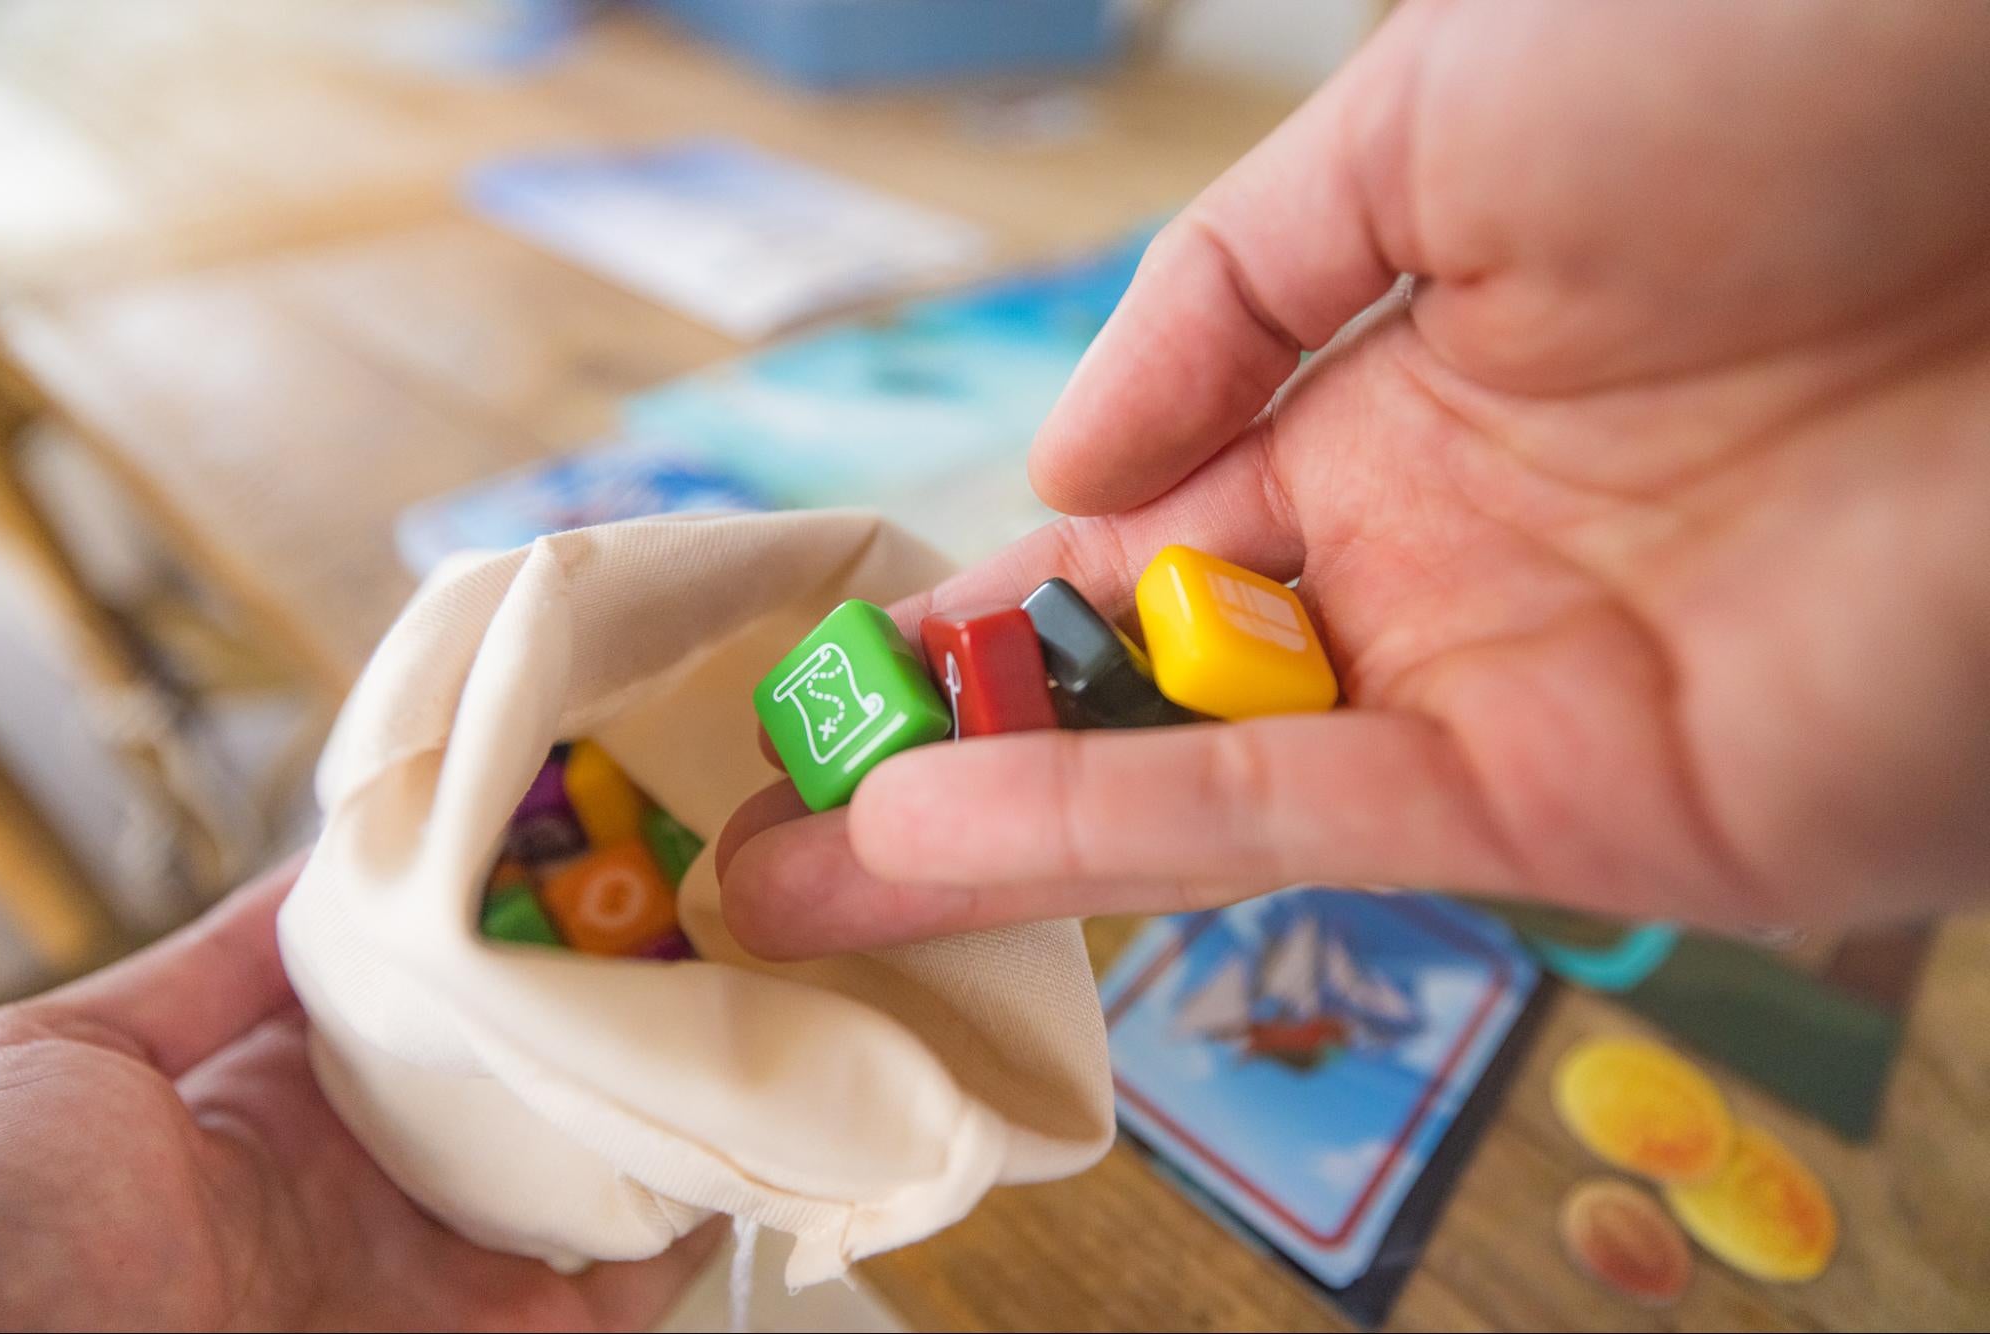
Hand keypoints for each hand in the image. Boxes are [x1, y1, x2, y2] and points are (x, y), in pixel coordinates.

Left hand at [0, 857, 717, 1329]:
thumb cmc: (2, 1223)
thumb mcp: (73, 1054)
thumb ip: (212, 963)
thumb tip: (332, 857)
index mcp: (281, 1107)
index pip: (428, 999)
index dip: (505, 919)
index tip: (578, 829)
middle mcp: (381, 1186)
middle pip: (530, 1076)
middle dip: (612, 991)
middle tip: (692, 892)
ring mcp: (448, 1271)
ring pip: (600, 1167)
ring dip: (674, 1085)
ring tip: (747, 983)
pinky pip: (631, 1280)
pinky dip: (698, 1206)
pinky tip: (740, 1113)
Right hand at [716, 0, 1989, 958]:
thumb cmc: (1775, 64)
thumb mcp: (1430, 124)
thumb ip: (1223, 296)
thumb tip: (1067, 473)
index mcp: (1409, 402)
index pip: (1152, 536)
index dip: (990, 597)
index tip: (843, 646)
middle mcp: (1444, 568)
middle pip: (1153, 687)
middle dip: (959, 745)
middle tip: (770, 798)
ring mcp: (1508, 694)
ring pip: (1198, 784)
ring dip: (983, 832)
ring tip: (788, 867)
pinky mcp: (1586, 805)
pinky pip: (1301, 821)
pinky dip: (1104, 831)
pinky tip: (924, 836)